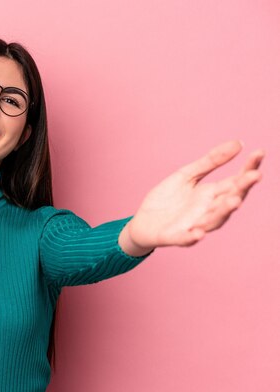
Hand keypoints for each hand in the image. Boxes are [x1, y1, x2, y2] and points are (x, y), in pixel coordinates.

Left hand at [119, 140, 263, 255]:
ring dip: (224, 211)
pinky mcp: (174, 236)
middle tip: (254, 176)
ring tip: (235, 201)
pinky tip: (198, 233)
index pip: (236, 181)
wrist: (142, 222)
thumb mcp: (186, 175)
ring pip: (213, 220)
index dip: (248, 169)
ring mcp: (193, 224)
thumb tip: (238, 143)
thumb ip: (210, 161)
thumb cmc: (167, 199)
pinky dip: (192, 237)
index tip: (260, 152)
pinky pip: (185, 238)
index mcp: (212, 194)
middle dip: (242, 189)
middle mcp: (208, 211)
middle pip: (229, 200)